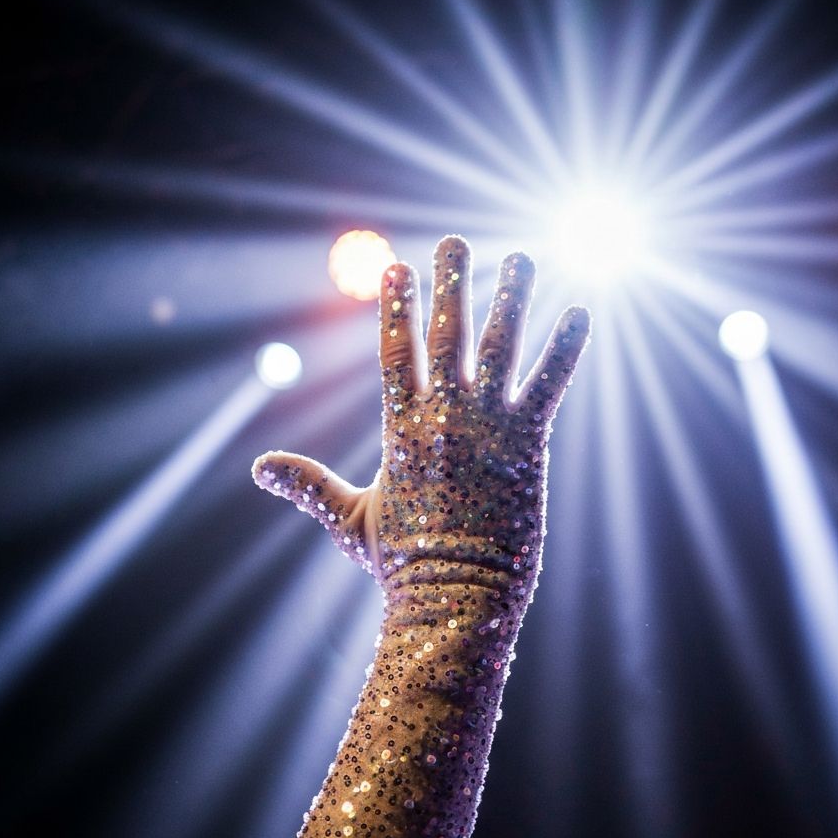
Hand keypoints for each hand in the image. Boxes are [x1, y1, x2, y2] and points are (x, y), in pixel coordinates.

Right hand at [253, 235, 589, 589]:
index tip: (398, 267)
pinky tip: (580, 312)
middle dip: (451, 283)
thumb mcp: (347, 519)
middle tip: (457, 241)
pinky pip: (549, 384)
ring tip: (523, 258)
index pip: (395, 353)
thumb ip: (308, 484)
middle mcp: (442, 417)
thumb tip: (257, 468)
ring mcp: (486, 427)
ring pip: (501, 347)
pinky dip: (565, 347)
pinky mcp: (527, 445)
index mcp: (399, 430)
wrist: (454, 596)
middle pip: (446, 335)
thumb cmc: (400, 564)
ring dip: (512, 298)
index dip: (396, 306)